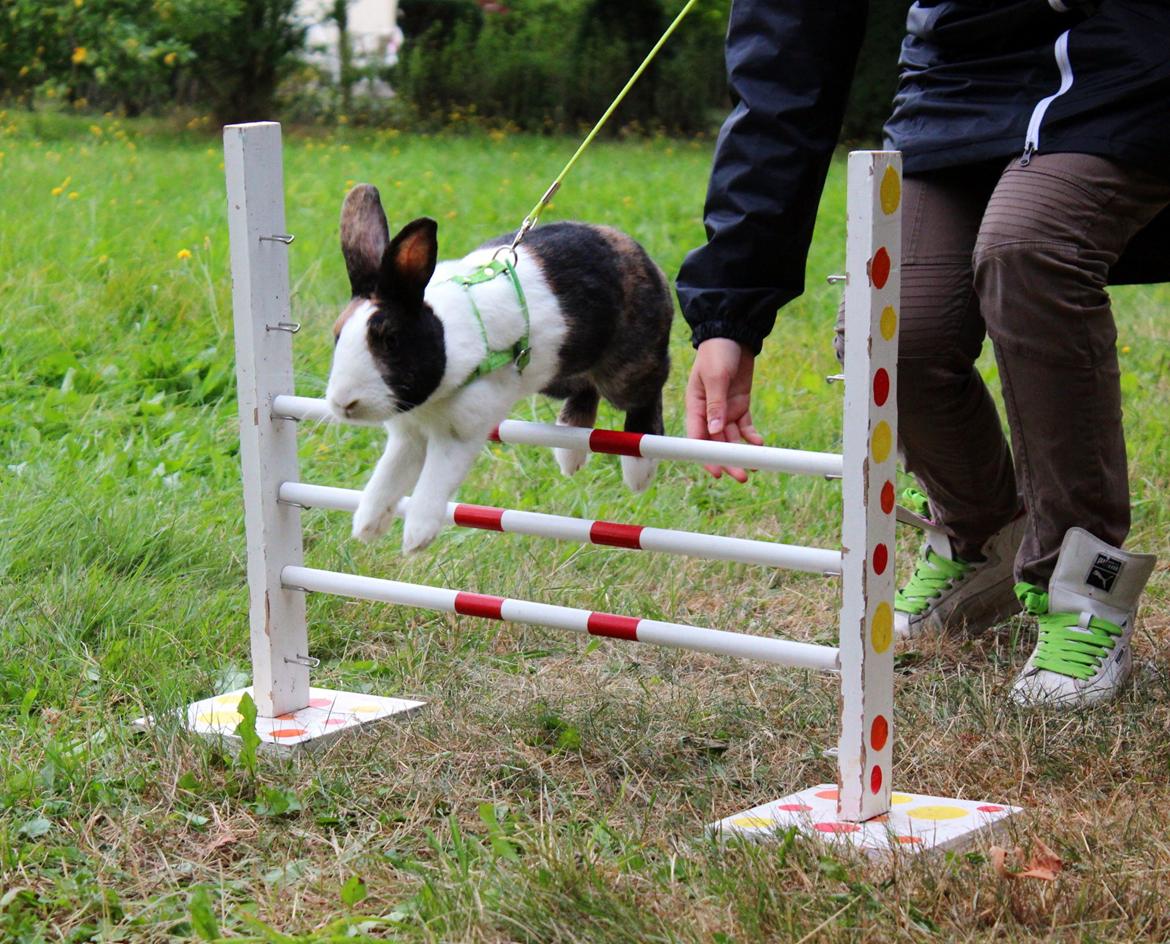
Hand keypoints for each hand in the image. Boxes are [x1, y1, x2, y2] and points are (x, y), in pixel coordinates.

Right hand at [684, 338, 764, 481]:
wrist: (734, 335)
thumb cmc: (717, 353)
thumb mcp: (715, 377)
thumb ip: (716, 404)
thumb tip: (715, 430)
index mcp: (695, 406)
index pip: (697, 437)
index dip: (706, 456)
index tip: (716, 471)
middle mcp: (708, 413)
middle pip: (717, 443)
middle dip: (728, 460)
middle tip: (741, 475)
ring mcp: (725, 411)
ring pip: (732, 439)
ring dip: (742, 453)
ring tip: (754, 467)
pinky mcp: (740, 406)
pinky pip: (745, 427)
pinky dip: (752, 437)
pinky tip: (760, 444)